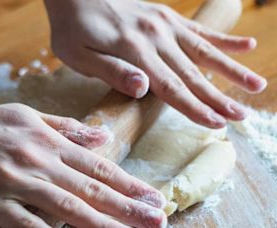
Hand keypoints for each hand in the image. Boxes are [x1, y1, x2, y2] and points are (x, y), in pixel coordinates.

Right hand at [0, 103, 166, 227]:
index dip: (128, 183)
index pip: (97, 166)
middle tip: (158, 219)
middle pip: (91, 188)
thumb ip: (67, 128)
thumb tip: (102, 137)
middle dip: (128, 207)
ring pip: (68, 208)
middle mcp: (39, 160)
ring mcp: (18, 182)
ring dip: (103, 224)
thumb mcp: (28, 115)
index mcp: (49, 140)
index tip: (153, 197)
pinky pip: (29, 225)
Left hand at [44, 0, 266, 128]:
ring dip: (232, 69)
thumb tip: (143, 88)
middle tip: (243, 116)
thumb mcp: (79, 56)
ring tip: (257, 85)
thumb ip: (111, 71)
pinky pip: (199, 28)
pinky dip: (224, 38)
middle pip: (192, 73)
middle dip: (218, 97)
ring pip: (205, 50)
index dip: (194, 107)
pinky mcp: (165, 17)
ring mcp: (164, 24)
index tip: (216, 123)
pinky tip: (247, 44)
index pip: (170, 86)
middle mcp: (156, 37)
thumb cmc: (72, 29)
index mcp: (134, 51)